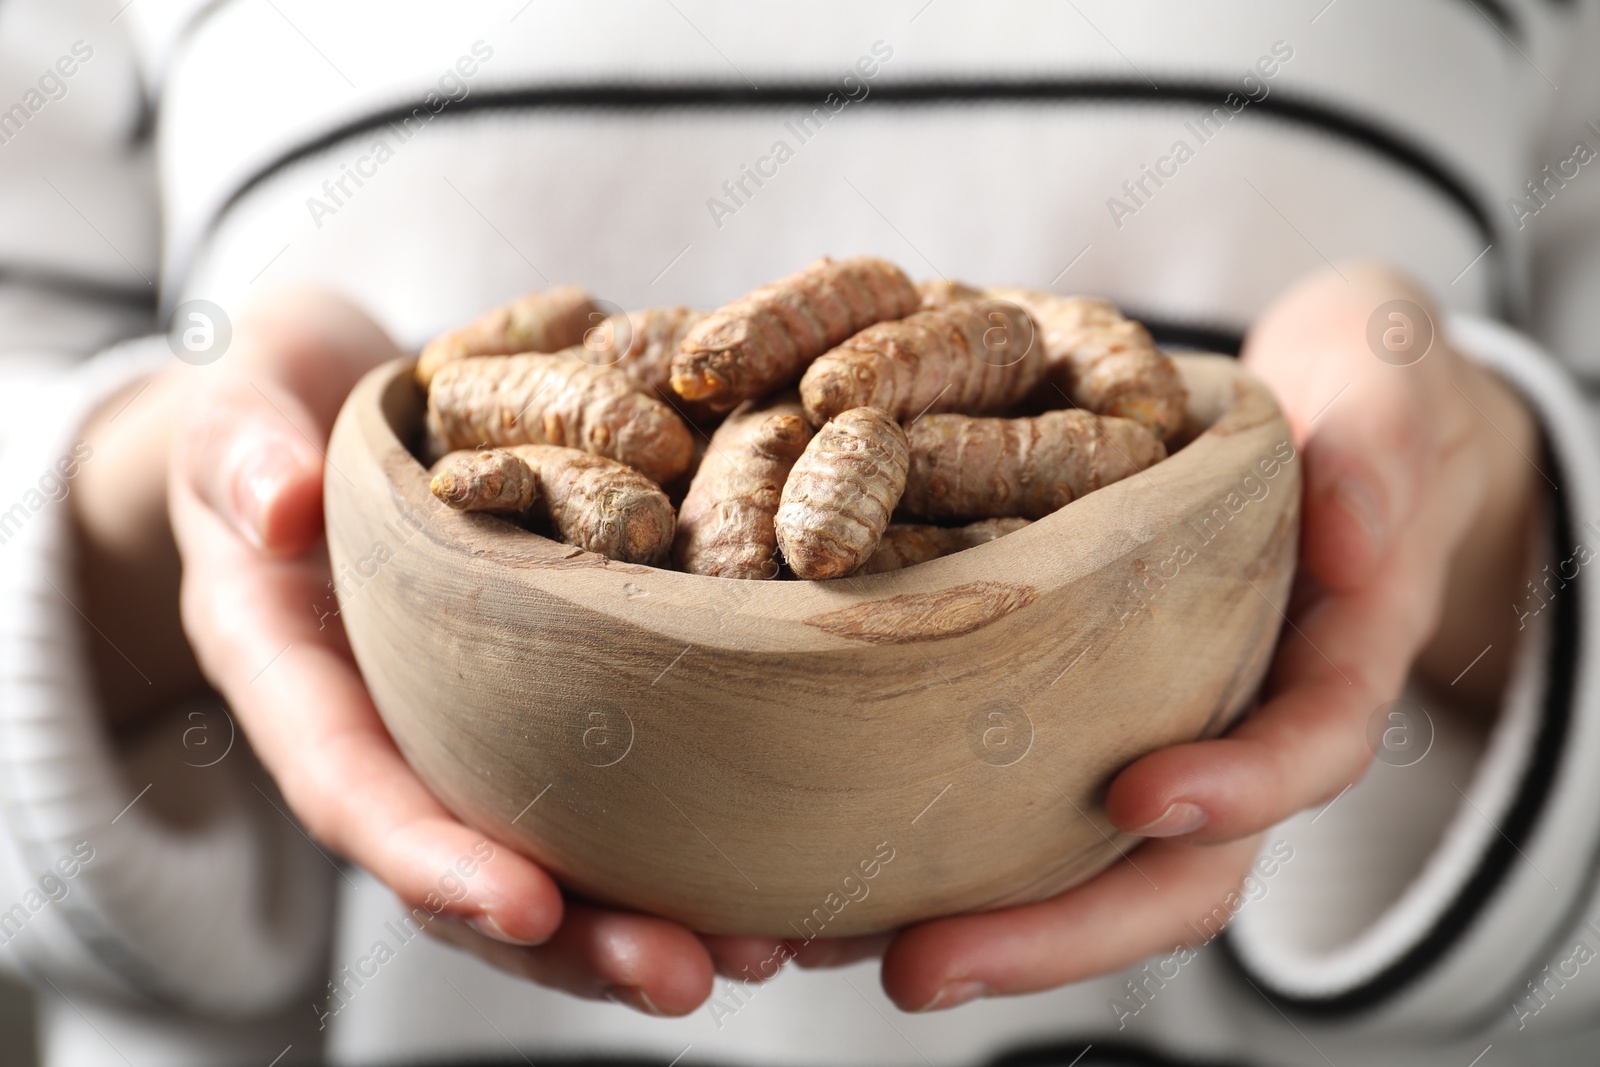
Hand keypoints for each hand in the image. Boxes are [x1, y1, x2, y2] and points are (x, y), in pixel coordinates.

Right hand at [166, 289, 785, 1013]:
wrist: (323, 418)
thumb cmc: (268, 420)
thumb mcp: (235, 420)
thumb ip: (239, 456)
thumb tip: (275, 505)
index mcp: (298, 684)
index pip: (355, 792)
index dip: (434, 861)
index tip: (527, 905)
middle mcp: (394, 733)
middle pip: (476, 866)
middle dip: (578, 939)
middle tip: (687, 976)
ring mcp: (474, 726)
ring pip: (561, 852)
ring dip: (657, 914)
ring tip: (769, 951)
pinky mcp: (550, 698)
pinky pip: (620, 781)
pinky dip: (700, 833)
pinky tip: (791, 865)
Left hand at [876, 262, 1541, 1010]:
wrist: (1321, 421)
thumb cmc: (1354, 401)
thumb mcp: (1382, 383)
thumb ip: (1381, 443)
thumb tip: (1353, 532)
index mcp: (1331, 664)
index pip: (1304, 750)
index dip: (1236, 788)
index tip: (1138, 796)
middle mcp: (1237, 727)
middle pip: (1171, 873)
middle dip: (1054, 932)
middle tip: (924, 965)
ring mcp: (1151, 731)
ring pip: (1074, 867)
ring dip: (960, 921)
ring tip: (823, 941)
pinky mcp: (1072, 716)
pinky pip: (1008, 805)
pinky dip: (920, 849)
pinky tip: (811, 874)